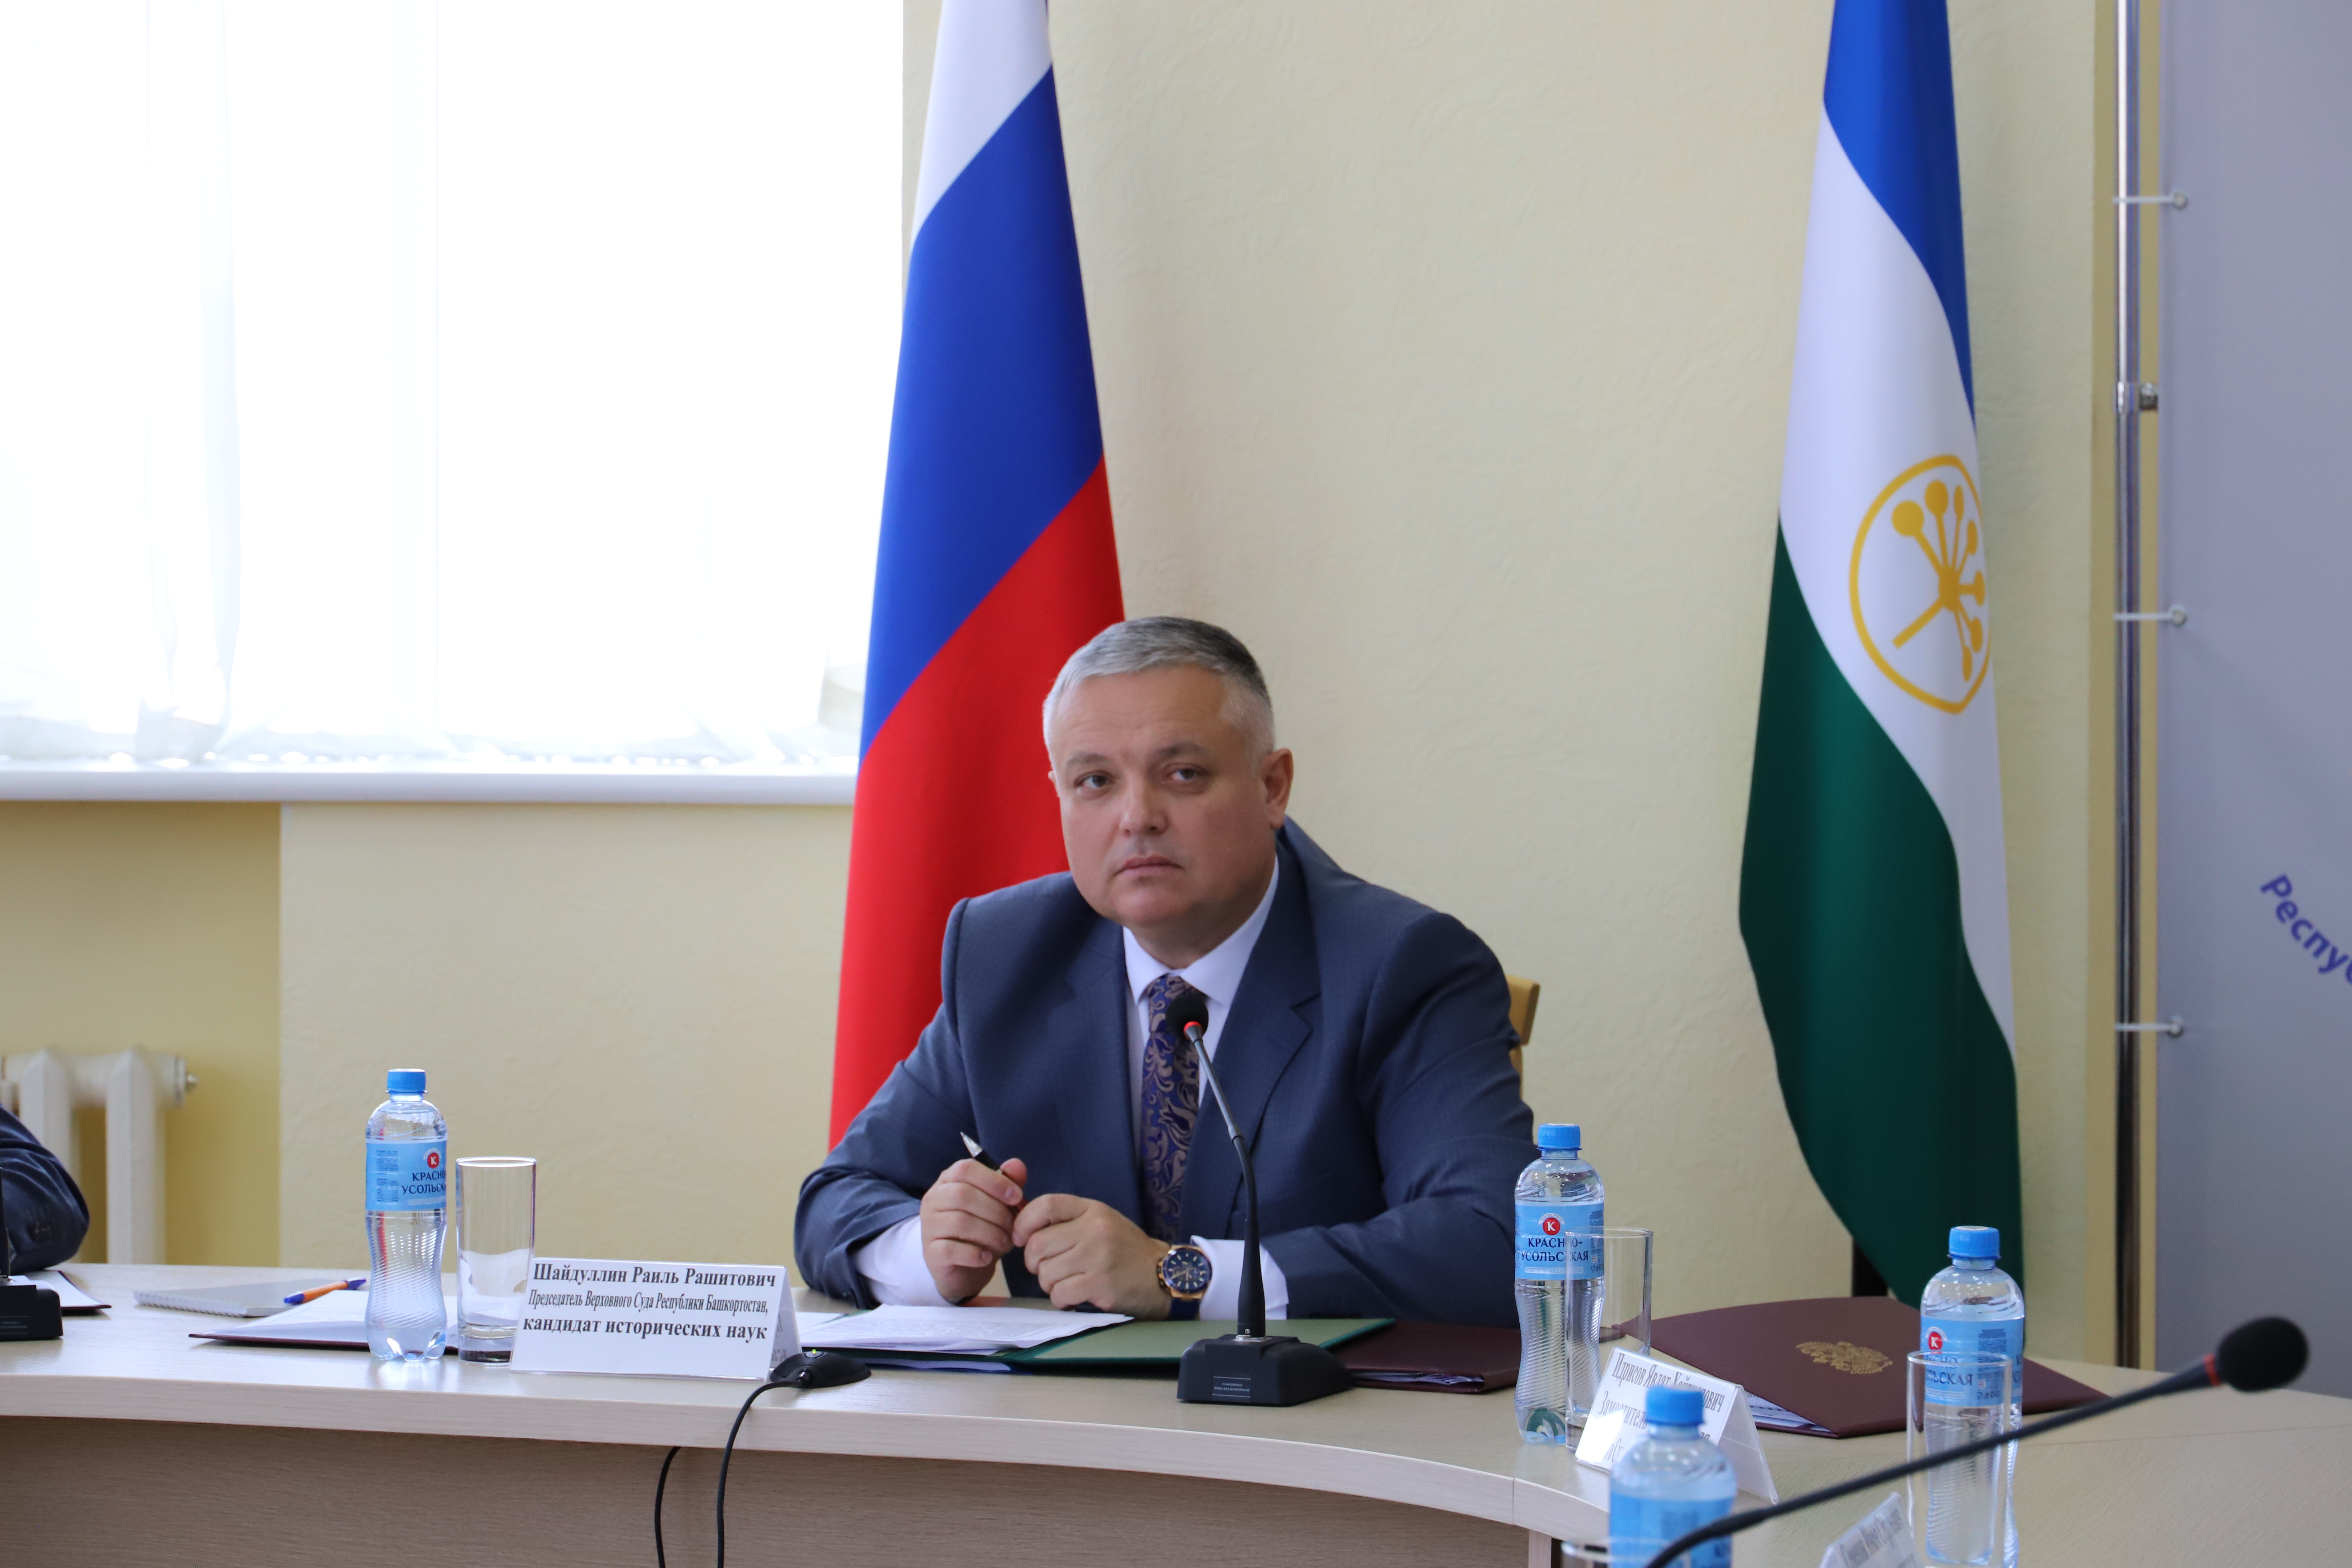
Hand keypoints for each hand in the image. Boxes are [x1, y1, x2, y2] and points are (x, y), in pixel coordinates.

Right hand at [919, 1156, 1027, 1303]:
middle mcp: (934, 1200)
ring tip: (1004, 1242)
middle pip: (962, 1195)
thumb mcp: (998, 1205)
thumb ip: (1007, 1183)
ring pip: (959, 1222)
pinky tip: (986, 1258)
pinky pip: (950, 1250)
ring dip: (989, 1233)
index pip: (965, 1169)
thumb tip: (1017, 1165)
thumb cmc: (982, 1229)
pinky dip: (974, 1254)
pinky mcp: (930, 1253)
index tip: (1017, 1196)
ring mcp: (929, 1226)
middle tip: (1013, 1225)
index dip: (994, 1180)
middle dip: (995, 1210)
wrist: (965, 1268)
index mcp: (949, 1181)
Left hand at [1011, 1194, 1172, 1316]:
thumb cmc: (1125, 1250)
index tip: (1020, 1238)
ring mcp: (1098, 1257)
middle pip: (1038, 1244)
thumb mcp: (1100, 1223)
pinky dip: (1061, 1300)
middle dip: (1034, 1262)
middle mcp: (1094, 1229)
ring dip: (1049, 1284)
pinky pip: (1059, 1294)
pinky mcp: (1100, 1284)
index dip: (1023, 1223)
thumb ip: (1068, 1222)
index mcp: (1092, 1210)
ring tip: (1067, 1283)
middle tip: (1045, 1268)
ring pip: (1046, 1273)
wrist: (1163, 1275)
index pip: (1045, 1205)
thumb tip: (1022, 1231)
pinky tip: (1074, 1298)